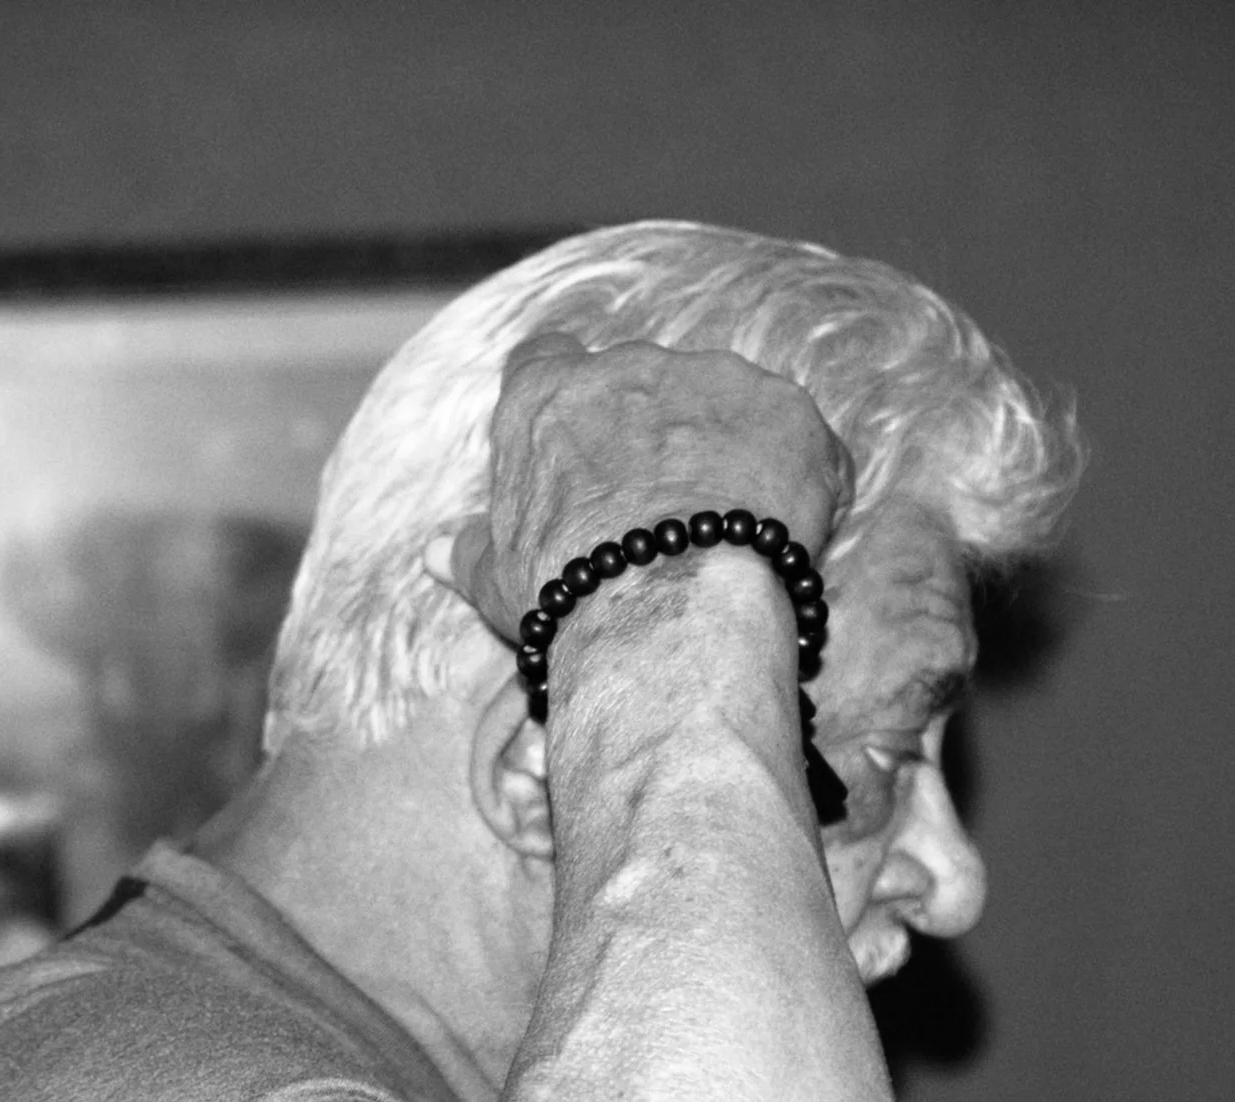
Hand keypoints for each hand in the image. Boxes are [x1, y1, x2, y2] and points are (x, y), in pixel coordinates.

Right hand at [432, 334, 852, 639]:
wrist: (666, 609)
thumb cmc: (569, 597)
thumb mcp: (499, 582)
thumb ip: (470, 555)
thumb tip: (433, 555)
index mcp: (546, 399)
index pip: (546, 359)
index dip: (569, 393)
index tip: (589, 441)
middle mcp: (628, 368)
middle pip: (646, 382)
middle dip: (662, 433)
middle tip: (672, 511)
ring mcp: (712, 380)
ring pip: (728, 404)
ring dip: (734, 451)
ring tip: (737, 533)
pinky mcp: (786, 410)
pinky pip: (801, 439)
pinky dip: (801, 478)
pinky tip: (792, 535)